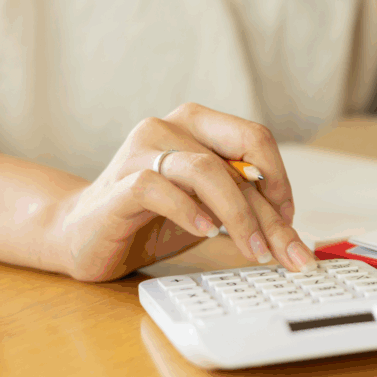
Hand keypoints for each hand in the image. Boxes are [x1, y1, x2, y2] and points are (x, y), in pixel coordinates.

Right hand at [54, 103, 317, 281]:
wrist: (81, 235)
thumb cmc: (152, 219)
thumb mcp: (210, 210)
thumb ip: (247, 209)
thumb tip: (295, 238)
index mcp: (198, 123)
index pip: (256, 139)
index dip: (281, 181)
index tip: (289, 223)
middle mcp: (170, 127)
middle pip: (239, 160)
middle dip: (270, 213)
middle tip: (289, 253)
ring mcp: (142, 151)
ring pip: (206, 171)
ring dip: (239, 216)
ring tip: (253, 250)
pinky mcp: (119, 183)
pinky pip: (159, 188)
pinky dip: (189, 211)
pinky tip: (205, 232)